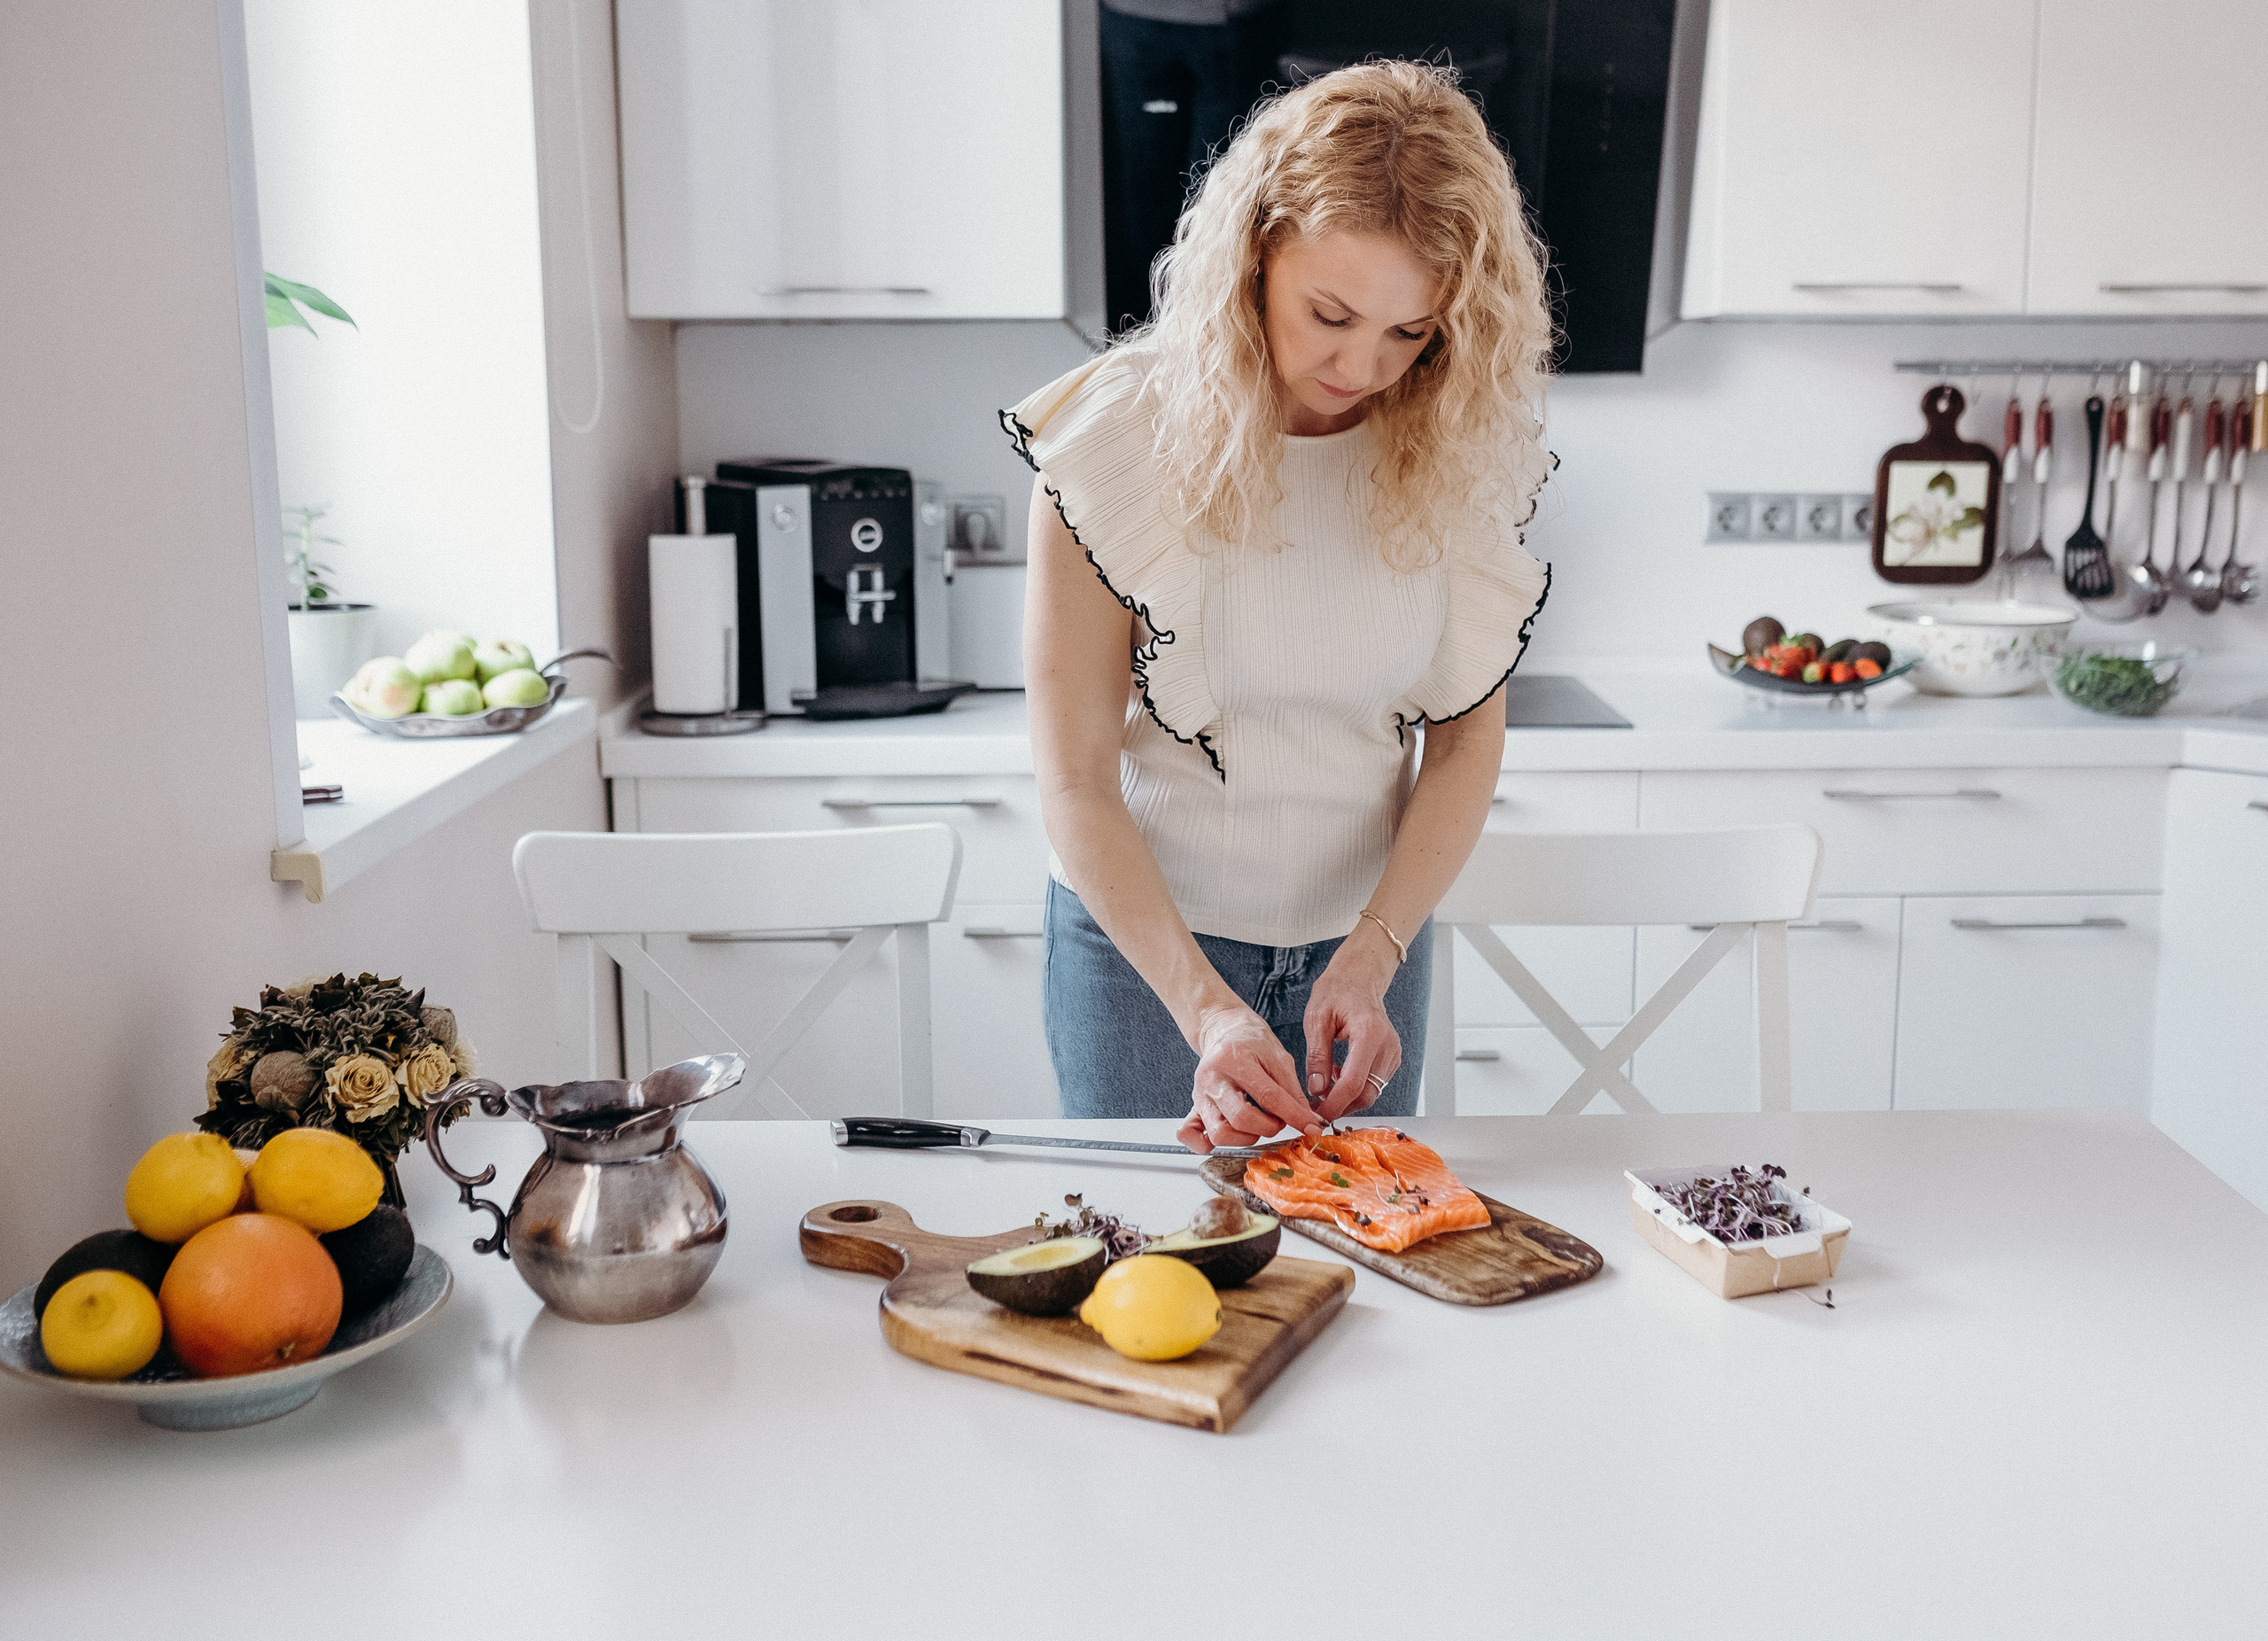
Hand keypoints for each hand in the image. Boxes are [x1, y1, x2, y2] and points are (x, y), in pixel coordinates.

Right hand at [1175, 1004, 1322, 1154]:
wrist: (1224, 1030)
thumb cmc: (1251, 1042)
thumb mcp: (1279, 1058)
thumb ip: (1293, 1092)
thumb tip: (1309, 1122)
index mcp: (1233, 1060)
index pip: (1268, 1097)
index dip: (1294, 1116)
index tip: (1311, 1127)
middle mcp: (1211, 1078)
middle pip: (1240, 1119)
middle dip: (1268, 1127)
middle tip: (1279, 1121)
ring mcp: (1199, 1094)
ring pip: (1219, 1133)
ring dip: (1245, 1138)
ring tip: (1259, 1125)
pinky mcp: (1193, 1106)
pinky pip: (1189, 1135)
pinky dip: (1206, 1144)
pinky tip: (1229, 1136)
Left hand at [1303, 935, 1401, 1122]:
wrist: (1358, 979)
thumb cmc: (1336, 992)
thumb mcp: (1317, 1019)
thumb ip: (1317, 1056)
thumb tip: (1316, 1089)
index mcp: (1369, 1033)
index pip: (1354, 1082)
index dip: (1335, 1103)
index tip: (1317, 1114)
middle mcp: (1387, 1045)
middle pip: (1367, 1093)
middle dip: (1340, 1106)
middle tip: (1315, 1107)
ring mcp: (1393, 1053)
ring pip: (1372, 1092)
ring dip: (1346, 1097)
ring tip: (1323, 1085)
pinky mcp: (1392, 1058)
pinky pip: (1374, 1083)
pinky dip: (1355, 1087)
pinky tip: (1337, 1074)